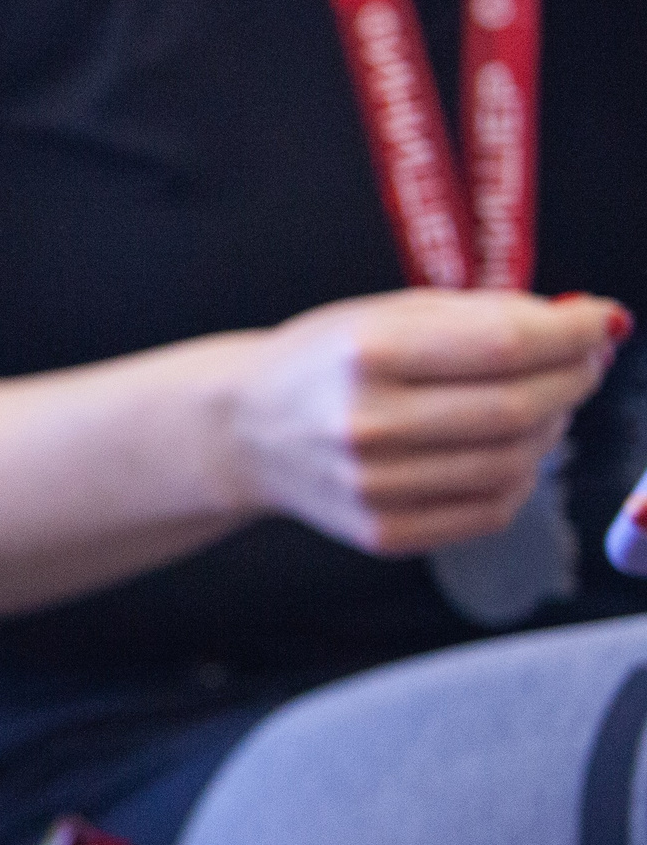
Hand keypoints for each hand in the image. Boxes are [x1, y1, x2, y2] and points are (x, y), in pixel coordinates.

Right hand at [222, 289, 626, 556]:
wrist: (246, 430)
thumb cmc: (326, 361)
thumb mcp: (388, 312)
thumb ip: (485, 314)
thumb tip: (587, 326)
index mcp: (365, 353)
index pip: (504, 345)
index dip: (571, 335)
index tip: (600, 322)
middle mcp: (365, 424)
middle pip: (517, 410)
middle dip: (574, 380)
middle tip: (585, 363)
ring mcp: (373, 487)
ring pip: (514, 464)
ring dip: (551, 429)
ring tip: (542, 405)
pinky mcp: (383, 532)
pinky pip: (489, 511)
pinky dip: (519, 477)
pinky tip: (506, 450)